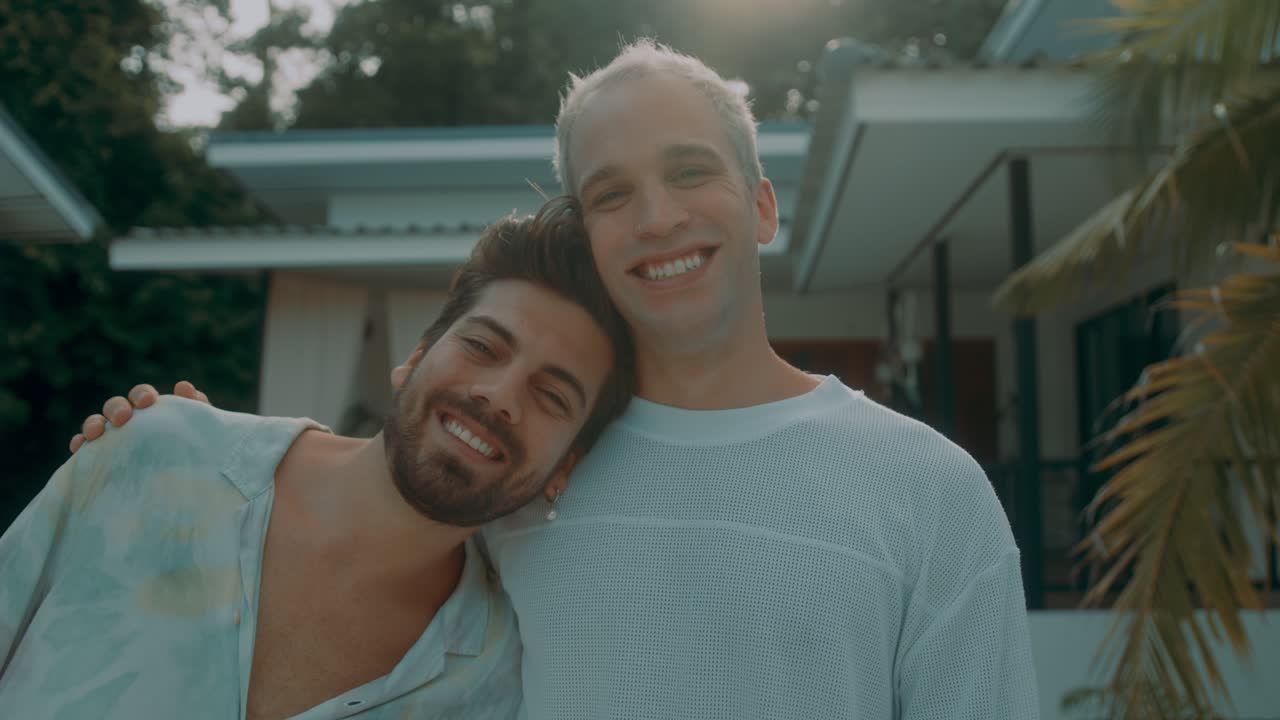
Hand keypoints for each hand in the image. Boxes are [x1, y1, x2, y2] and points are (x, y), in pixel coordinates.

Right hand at [69, 381, 208, 452]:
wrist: (190, 484)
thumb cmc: (196, 453)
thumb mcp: (200, 432)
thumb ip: (196, 409)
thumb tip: (183, 387)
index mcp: (152, 412)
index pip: (142, 396)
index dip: (142, 395)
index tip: (149, 401)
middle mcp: (129, 422)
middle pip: (115, 407)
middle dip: (117, 408)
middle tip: (123, 417)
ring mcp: (112, 440)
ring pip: (96, 425)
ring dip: (94, 424)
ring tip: (96, 433)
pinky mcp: (100, 459)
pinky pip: (84, 449)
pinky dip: (79, 444)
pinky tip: (80, 448)